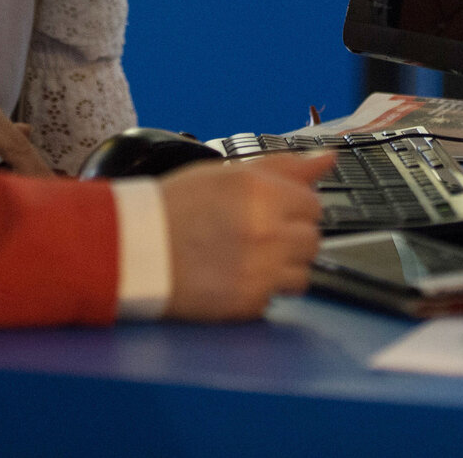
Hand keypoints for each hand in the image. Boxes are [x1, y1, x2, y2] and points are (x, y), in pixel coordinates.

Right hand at [158, 152, 335, 320]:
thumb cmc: (176, 207)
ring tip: (248, 260)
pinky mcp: (248, 303)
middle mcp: (268, 232)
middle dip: (291, 239)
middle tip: (258, 236)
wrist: (133, 248)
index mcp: (263, 194)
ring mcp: (261, 270)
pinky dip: (259, 292)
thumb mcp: (227, 174)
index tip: (273, 213)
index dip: (293, 208)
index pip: (313, 205)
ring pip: (302, 275)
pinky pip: (275, 299)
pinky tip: (233, 277)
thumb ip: (284, 167)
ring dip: (282, 269)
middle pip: (313, 241)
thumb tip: (328, 159)